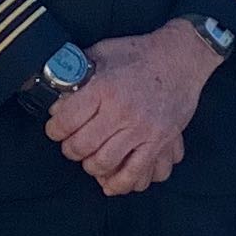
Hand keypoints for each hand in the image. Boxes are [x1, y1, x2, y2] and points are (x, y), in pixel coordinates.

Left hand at [47, 22, 218, 195]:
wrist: (181, 58)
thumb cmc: (140, 54)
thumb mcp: (103, 52)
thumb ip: (79, 71)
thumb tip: (57, 89)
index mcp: (104, 88)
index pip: (66, 121)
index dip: (54, 129)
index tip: (56, 130)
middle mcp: (122, 112)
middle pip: (82, 147)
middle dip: (71, 149)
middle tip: (72, 145)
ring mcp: (142, 130)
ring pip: (105, 164)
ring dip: (92, 166)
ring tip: (91, 159)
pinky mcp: (160, 142)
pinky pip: (138, 174)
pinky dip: (121, 183)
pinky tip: (112, 181)